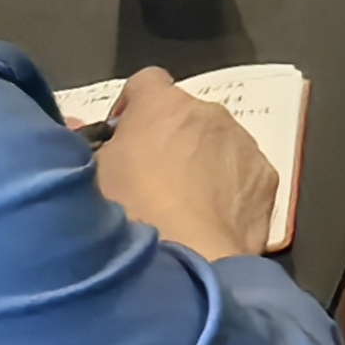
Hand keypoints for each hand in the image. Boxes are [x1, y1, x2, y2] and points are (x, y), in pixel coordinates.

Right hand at [90, 68, 277, 262]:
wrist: (184, 262)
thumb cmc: (126, 215)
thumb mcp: (88, 180)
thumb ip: (87, 147)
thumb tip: (77, 129)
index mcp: (163, 106)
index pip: (147, 82)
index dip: (132, 107)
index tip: (120, 137)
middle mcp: (210, 113)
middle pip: (187, 117)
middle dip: (169, 140)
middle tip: (148, 183)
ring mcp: (244, 144)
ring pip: (220, 144)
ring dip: (202, 164)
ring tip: (181, 209)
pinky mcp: (267, 178)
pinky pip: (244, 176)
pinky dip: (231, 191)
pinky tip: (212, 223)